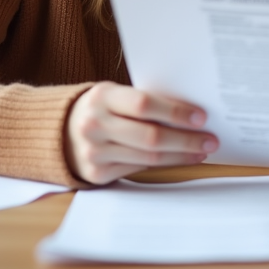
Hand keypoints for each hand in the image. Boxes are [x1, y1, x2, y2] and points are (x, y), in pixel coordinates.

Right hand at [64, 81, 217, 184]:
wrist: (58, 132)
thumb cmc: (100, 108)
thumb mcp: (114, 95)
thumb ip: (143, 101)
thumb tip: (190, 113)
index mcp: (102, 97)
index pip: (145, 104)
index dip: (176, 112)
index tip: (201, 117)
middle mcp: (94, 125)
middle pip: (151, 136)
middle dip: (186, 140)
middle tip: (210, 140)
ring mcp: (94, 152)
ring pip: (148, 157)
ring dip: (180, 155)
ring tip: (201, 151)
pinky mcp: (96, 173)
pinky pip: (139, 168)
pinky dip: (163, 164)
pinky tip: (179, 158)